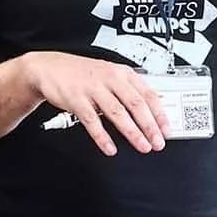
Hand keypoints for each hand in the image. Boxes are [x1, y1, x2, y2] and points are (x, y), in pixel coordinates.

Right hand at [18, 51, 171, 156]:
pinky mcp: (76, 99)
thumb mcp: (109, 75)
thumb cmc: (82, 74)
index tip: (166, 130)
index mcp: (121, 73)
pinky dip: (102, 137)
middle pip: (136, 104)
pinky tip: (110, 148)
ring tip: (142, 146)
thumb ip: (128, 91)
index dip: (159, 114)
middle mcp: (109, 78)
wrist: (49, 68)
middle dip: (150, 126)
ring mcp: (92, 88)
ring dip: (132, 132)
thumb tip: (150, 114)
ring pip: (117, 112)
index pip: (147, 93)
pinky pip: (92, 121)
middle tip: (157, 143)